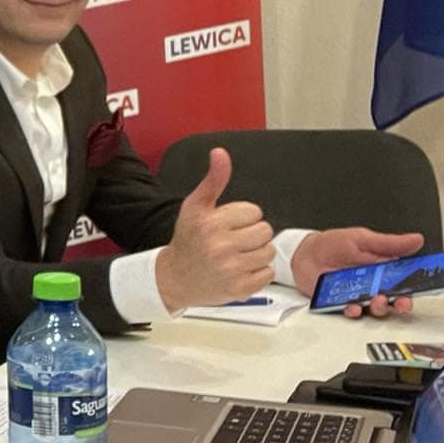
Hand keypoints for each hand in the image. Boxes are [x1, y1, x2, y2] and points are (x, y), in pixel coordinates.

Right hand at [154, 147, 275, 311]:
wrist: (175, 278)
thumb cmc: (188, 240)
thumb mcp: (195, 206)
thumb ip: (213, 180)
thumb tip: (220, 153)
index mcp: (211, 224)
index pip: (254, 212)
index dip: (243, 217)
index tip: (227, 225)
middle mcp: (221, 247)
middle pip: (265, 231)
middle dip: (252, 235)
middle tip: (233, 241)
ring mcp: (231, 270)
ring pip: (268, 252)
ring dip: (257, 254)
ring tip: (237, 256)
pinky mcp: (240, 289)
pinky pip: (267, 273)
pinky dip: (257, 273)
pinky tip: (239, 270)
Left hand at [291, 228, 424, 317]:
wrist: (303, 254)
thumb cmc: (333, 244)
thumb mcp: (362, 239)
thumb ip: (389, 243)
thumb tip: (417, 240)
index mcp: (383, 268)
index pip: (406, 278)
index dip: (417, 283)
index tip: (425, 285)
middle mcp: (374, 284)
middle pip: (395, 298)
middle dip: (401, 302)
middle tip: (402, 301)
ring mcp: (359, 295)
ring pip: (376, 308)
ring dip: (380, 307)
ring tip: (378, 300)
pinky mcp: (342, 303)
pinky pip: (352, 311)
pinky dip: (355, 311)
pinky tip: (354, 306)